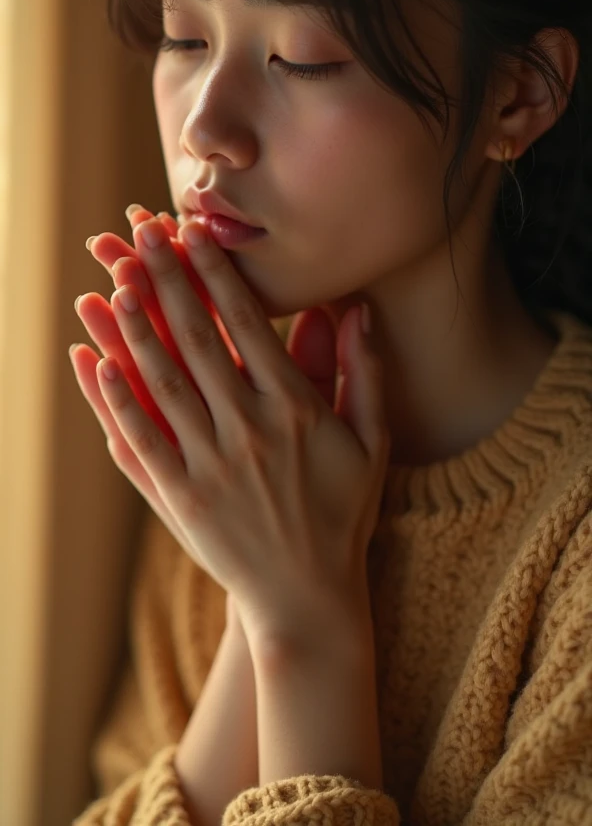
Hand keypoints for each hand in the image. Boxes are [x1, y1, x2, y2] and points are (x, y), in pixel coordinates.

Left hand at [69, 205, 345, 569]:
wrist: (308, 597)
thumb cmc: (344, 514)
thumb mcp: (371, 442)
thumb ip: (365, 372)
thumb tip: (359, 308)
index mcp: (296, 411)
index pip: (247, 326)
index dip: (216, 275)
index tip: (193, 233)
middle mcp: (249, 431)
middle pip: (198, 341)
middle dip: (167, 281)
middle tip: (141, 234)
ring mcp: (210, 466)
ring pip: (164, 383)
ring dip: (135, 328)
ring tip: (113, 281)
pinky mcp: (180, 499)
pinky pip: (142, 440)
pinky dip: (117, 399)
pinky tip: (96, 361)